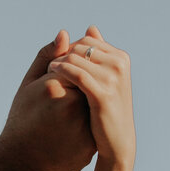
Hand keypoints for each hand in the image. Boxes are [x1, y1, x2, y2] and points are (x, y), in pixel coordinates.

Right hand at [0, 29, 95, 170]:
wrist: (20, 164)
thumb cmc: (20, 121)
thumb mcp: (28, 86)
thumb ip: (47, 57)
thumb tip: (66, 34)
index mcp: (56, 87)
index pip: (77, 67)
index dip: (67, 75)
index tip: (54, 89)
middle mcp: (72, 106)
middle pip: (88, 86)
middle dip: (79, 91)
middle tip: (60, 106)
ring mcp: (83, 128)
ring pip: (95, 107)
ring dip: (86, 108)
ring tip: (63, 121)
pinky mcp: (90, 146)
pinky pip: (96, 126)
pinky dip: (88, 126)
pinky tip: (69, 134)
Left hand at [46, 27, 134, 170]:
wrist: (117, 142)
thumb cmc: (107, 110)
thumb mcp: (107, 79)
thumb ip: (98, 54)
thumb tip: (90, 28)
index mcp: (121, 58)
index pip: (88, 40)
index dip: (69, 48)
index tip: (57, 59)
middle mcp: (119, 64)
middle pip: (81, 47)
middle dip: (63, 54)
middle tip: (50, 66)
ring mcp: (112, 78)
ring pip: (76, 57)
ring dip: (58, 62)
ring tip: (48, 71)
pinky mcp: (102, 94)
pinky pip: (75, 73)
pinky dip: (61, 71)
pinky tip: (51, 76)